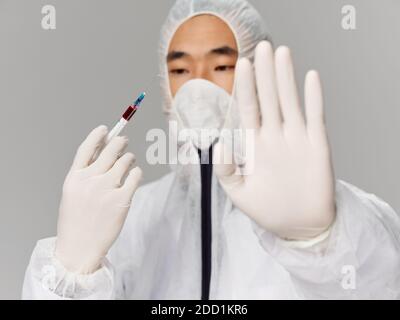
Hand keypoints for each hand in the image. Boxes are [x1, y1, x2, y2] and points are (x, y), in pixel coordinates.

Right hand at [55, 125, 141, 272]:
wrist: (79, 248)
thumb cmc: (75, 221)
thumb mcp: (72, 193)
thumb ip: (85, 174)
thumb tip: (103, 153)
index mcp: (75, 177)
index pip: (87, 148)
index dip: (97, 135)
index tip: (106, 129)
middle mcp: (90, 180)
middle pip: (111, 149)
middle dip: (120, 142)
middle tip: (124, 142)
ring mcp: (107, 189)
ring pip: (126, 160)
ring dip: (129, 158)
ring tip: (129, 161)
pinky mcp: (122, 199)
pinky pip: (135, 176)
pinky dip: (137, 172)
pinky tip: (134, 175)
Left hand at [214, 41, 335, 239]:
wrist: (299, 226)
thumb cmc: (267, 210)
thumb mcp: (239, 193)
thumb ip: (226, 170)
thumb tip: (219, 143)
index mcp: (255, 144)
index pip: (248, 109)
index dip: (244, 87)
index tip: (240, 64)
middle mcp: (274, 136)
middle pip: (268, 98)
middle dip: (264, 74)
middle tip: (262, 46)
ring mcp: (296, 139)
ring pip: (289, 102)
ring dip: (286, 78)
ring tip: (282, 53)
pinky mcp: (317, 146)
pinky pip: (315, 117)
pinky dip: (313, 98)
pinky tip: (311, 78)